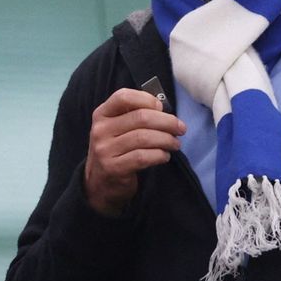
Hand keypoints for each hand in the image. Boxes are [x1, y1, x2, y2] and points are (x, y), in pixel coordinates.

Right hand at [84, 88, 184, 216]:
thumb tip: (163, 108)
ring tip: (175, 144)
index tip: (162, 108)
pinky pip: (143, 157)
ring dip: (166, 140)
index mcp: (102, 114)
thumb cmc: (116, 150)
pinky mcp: (113, 168)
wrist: (99, 183)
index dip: (147, 99)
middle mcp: (100, 130)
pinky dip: (159, 155)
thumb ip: (134, 115)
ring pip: (144, 138)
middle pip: (141, 117)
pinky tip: (164, 156)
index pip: (124, 96)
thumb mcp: (117, 128)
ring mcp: (105, 150)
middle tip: (181, 129)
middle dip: (167, 122)